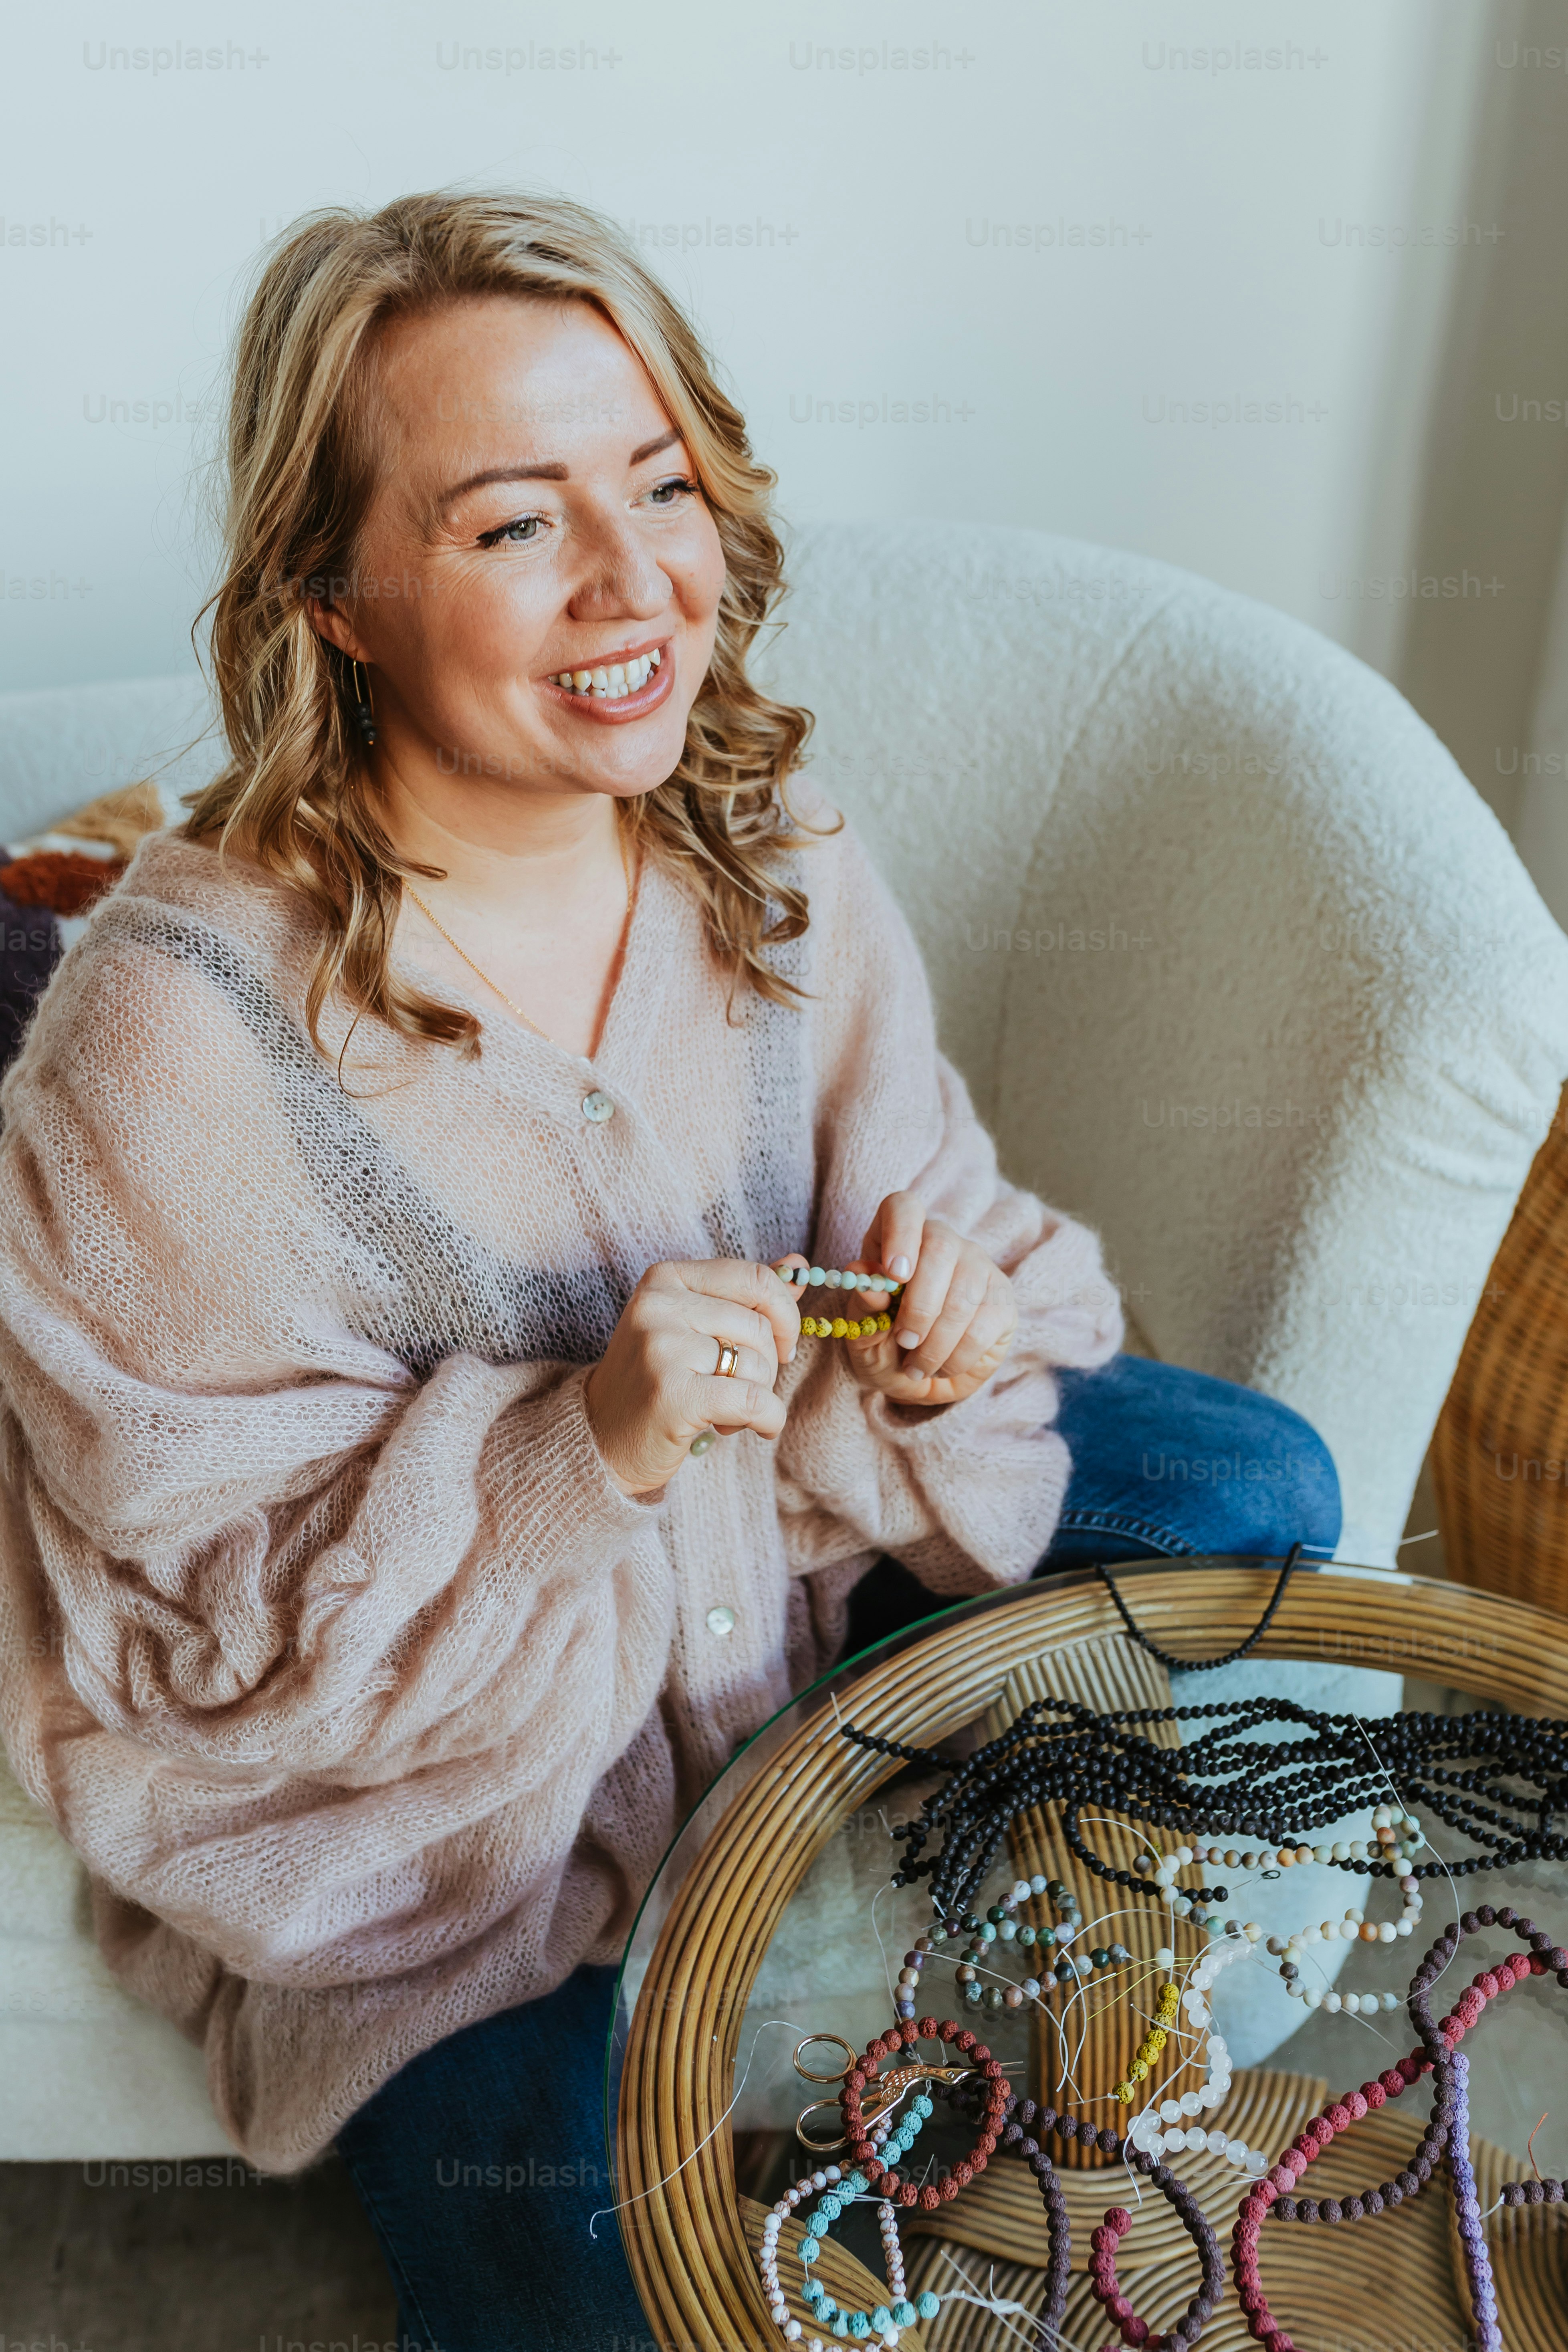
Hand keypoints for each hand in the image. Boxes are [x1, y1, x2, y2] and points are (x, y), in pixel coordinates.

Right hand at [583, 1259, 800, 1497]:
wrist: (604, 1439)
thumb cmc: (656, 1380)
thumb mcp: (694, 1326)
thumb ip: (746, 1296)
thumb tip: (799, 1266)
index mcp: (665, 1278)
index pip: (754, 1278)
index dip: (784, 1315)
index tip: (783, 1345)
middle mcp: (658, 1306)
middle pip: (758, 1326)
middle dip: (767, 1365)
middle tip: (742, 1388)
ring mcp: (662, 1348)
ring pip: (757, 1364)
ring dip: (760, 1395)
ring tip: (727, 1409)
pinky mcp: (672, 1394)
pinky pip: (753, 1401)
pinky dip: (769, 1419)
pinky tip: (760, 1428)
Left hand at [823, 1192, 1015, 1409]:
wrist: (920, 1379)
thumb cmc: (885, 1346)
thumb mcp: (863, 1332)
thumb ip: (863, 1306)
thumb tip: (866, 1283)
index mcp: (898, 1236)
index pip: (904, 1207)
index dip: (900, 1233)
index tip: (894, 1275)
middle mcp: (943, 1241)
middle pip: (940, 1249)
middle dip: (919, 1306)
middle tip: (904, 1341)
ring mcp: (978, 1267)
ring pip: (963, 1294)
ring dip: (936, 1342)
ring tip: (916, 1366)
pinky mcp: (1002, 1300)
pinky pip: (983, 1325)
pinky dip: (957, 1356)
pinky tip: (942, 1366)